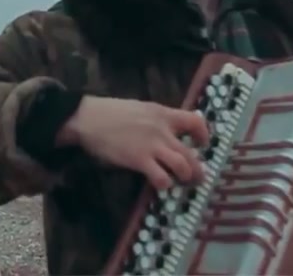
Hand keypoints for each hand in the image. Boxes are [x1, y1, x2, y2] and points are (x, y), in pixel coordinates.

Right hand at [55, 96, 209, 189]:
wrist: (89, 118)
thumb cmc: (111, 112)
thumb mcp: (141, 108)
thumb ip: (157, 118)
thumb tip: (170, 128)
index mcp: (163, 113)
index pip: (195, 121)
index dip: (204, 135)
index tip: (201, 144)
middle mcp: (163, 130)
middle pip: (192, 153)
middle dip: (198, 169)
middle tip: (197, 177)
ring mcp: (153, 146)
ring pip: (183, 166)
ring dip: (186, 178)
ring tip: (181, 182)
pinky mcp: (140, 160)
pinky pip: (162, 178)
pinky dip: (165, 184)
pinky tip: (161, 184)